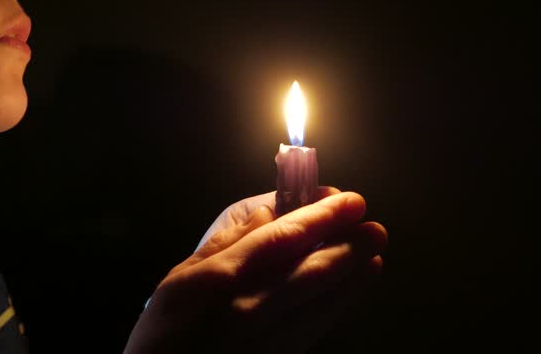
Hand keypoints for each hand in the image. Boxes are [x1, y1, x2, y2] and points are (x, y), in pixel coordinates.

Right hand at [123, 188, 386, 353]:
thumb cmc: (165, 327)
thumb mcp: (181, 276)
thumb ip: (228, 242)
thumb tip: (270, 212)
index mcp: (222, 277)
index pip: (284, 239)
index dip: (322, 217)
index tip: (349, 201)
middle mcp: (251, 306)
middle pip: (314, 272)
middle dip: (350, 247)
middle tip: (375, 228)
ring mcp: (269, 337)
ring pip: (324, 302)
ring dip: (354, 277)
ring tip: (373, 254)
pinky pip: (317, 326)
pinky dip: (340, 303)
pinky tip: (351, 288)